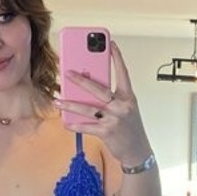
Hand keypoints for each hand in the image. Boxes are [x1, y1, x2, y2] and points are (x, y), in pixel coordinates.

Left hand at [57, 41, 152, 166]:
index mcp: (128, 97)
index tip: (110, 43)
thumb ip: (112, 98)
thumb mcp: (126, 109)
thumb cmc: (130, 129)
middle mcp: (122, 106)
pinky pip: (87, 127)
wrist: (138, 151)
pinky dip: (75, 125)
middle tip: (67, 72)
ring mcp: (115, 119)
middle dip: (81, 80)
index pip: (123, 73)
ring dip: (70, 104)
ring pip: (88, 108)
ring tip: (58, 100)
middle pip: (99, 89)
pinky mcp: (107, 132)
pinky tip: (65, 121)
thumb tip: (88, 90)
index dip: (117, 57)